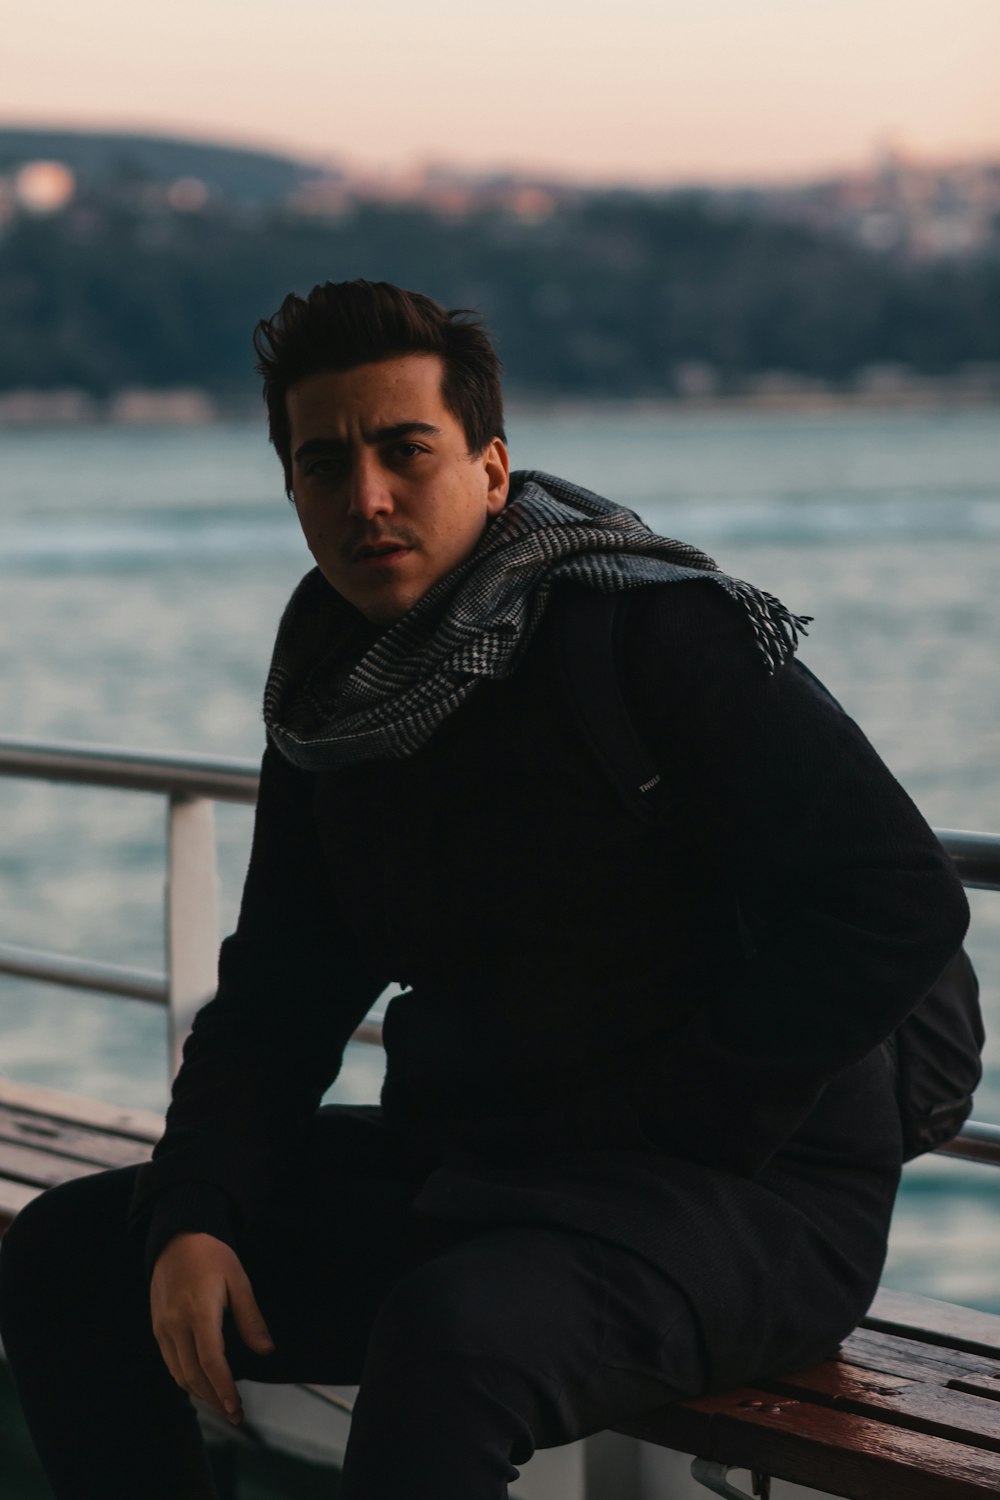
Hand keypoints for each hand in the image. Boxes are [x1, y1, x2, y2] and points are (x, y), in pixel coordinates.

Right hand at [150, 1232, 274, 1424]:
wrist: (176, 1237)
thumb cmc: (212, 1255)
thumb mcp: (238, 1279)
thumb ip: (250, 1317)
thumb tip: (266, 1350)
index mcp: (199, 1312)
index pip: (211, 1361)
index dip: (224, 1388)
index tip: (236, 1408)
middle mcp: (176, 1324)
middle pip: (193, 1375)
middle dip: (214, 1399)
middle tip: (235, 1414)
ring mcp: (163, 1328)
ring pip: (179, 1373)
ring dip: (200, 1393)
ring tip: (221, 1404)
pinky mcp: (157, 1328)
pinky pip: (171, 1362)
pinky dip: (186, 1379)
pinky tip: (201, 1383)